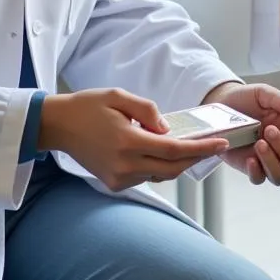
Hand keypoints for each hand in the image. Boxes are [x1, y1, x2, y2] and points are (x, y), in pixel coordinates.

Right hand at [38, 89, 229, 191]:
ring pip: (160, 174)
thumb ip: (148, 111)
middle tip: (214, 145)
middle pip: (172, 168)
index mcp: (128, 143)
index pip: (174, 150)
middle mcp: (125, 166)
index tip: (221, 143)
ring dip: (177, 161)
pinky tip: (162, 151)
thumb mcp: (120, 96)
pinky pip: (146, 177)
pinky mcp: (114, 183)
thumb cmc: (89, 106)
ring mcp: (119, 178)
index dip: (201, 148)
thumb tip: (168, 130)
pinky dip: (159, 166)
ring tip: (191, 144)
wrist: (59, 126)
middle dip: (196, 157)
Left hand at [204, 82, 279, 185]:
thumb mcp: (263, 93)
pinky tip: (250, 158)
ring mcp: (269, 160)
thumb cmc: (248, 99)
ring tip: (258, 143)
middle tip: (269, 131)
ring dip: (271, 162)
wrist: (222, 106)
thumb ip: (279, 100)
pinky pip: (259, 179)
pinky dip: (256, 172)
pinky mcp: (251, 167)